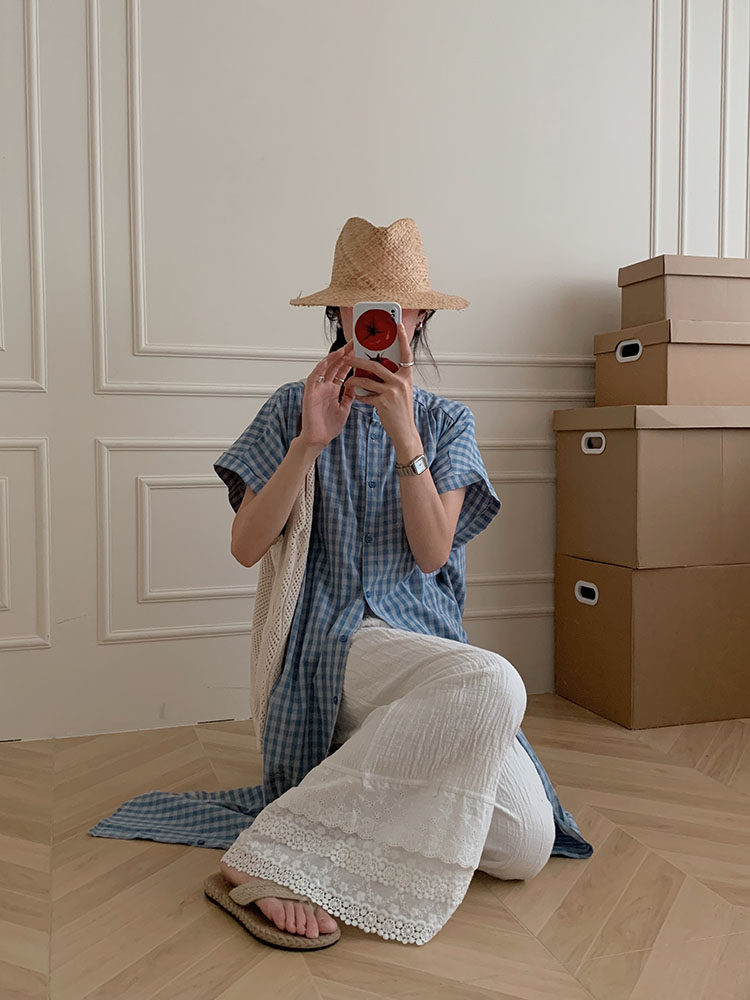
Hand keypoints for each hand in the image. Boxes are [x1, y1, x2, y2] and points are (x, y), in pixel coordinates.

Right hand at [298, 340, 356, 448]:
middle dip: (344, 354)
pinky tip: (326, 362)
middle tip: (353, 343)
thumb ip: (349, 396)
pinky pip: (313, 379)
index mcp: (333, 390)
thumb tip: (357, 385)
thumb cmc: (328, 427)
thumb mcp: (344, 408)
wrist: (318, 440)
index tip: (360, 350)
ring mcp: (317, 389)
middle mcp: (324, 387)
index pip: (342, 370)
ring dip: (333, 358)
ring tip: (343, 349)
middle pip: (335, 366)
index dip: (350, 360)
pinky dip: (319, 370)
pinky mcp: (309, 394)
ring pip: (324, 369)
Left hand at [345, 323, 421, 459]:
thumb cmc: (402, 412)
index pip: (406, 353)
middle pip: (376, 364)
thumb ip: (393, 379)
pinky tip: (357, 396)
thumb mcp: (402, 391)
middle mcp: (401, 381)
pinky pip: (365, 395)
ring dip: (354, 379)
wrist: (405, 432)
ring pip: (367, 379)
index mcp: (407, 376)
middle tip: (348, 357)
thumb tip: (378, 368)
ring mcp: (392, 391)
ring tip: (347, 379)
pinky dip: (360, 395)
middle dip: (358, 361)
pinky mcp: (383, 402)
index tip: (398, 324)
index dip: (402, 338)